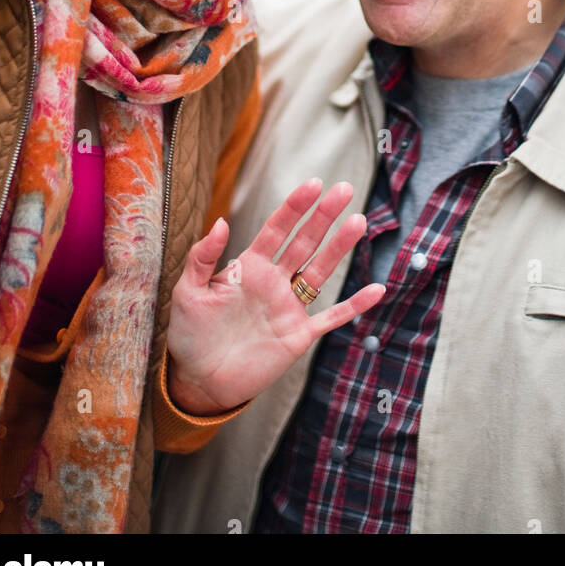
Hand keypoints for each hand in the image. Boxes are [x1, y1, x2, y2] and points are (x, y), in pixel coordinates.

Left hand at [166, 178, 383, 413]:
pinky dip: (354, 305)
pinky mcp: (298, 335)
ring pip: (320, 270)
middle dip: (324, 216)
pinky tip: (377, 290)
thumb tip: (221, 221)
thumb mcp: (188, 292)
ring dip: (340, 247)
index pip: (277, 229)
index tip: (313, 184)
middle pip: (305, 242)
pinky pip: (331, 317)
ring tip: (359, 221)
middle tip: (345, 189)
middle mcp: (274, 281)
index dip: (295, 207)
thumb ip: (202, 257)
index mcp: (249, 267)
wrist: (200, 381)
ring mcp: (289, 307)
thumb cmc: (191, 335)